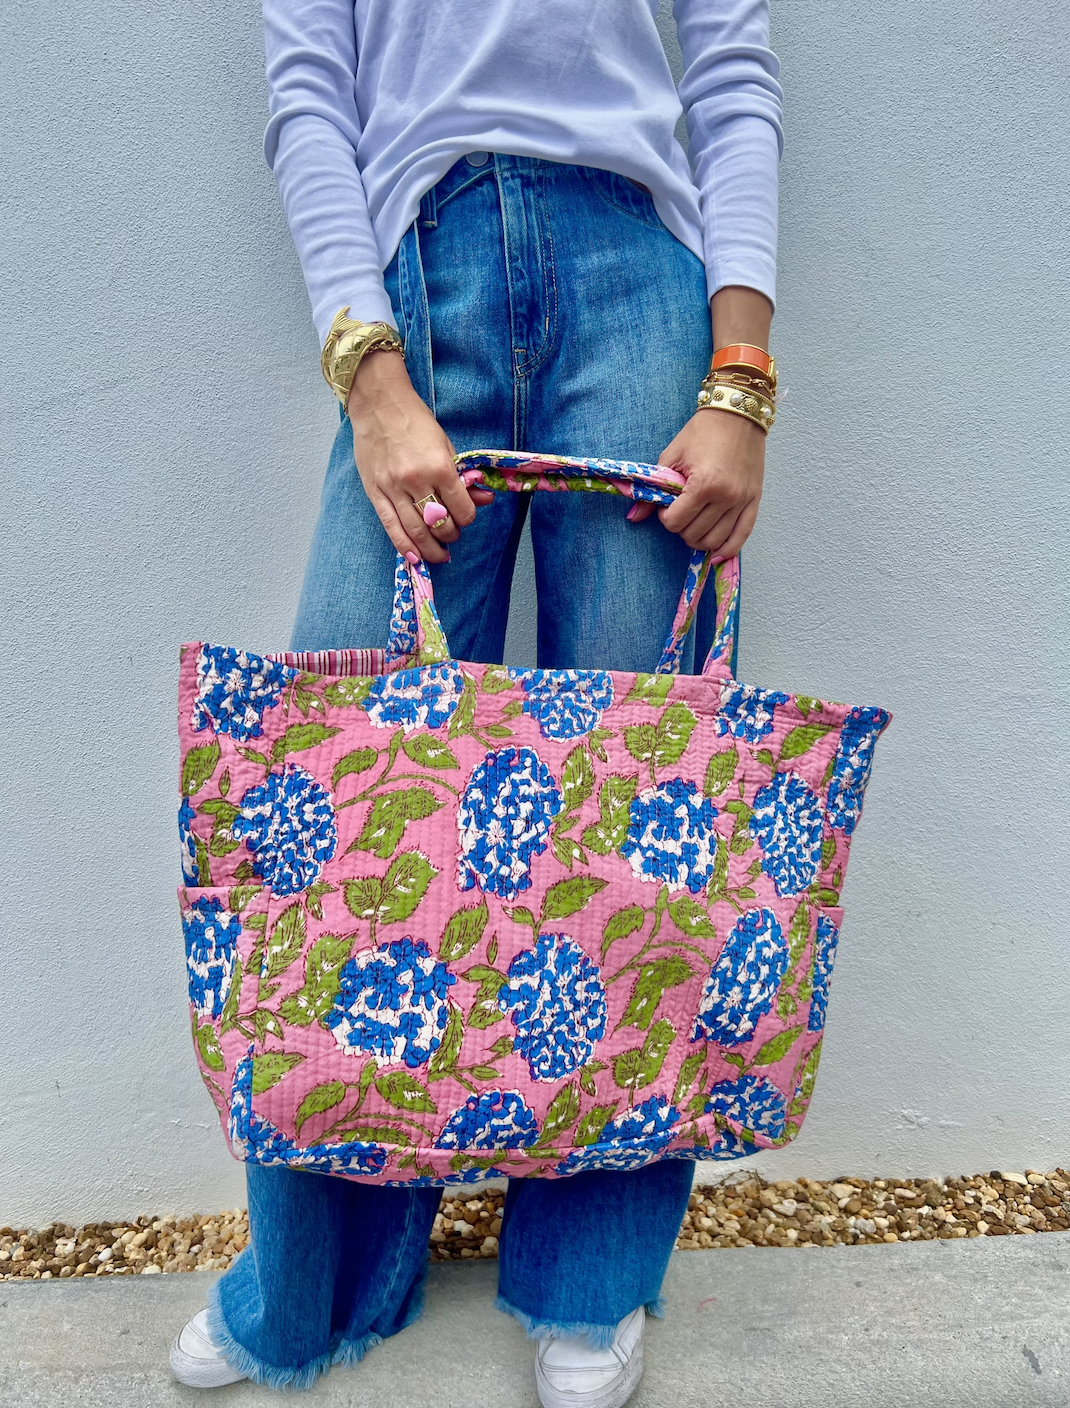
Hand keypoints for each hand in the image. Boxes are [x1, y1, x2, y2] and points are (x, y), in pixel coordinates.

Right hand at [346, 351, 492, 563]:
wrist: (380, 404)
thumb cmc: (416, 422)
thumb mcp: (447, 446)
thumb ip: (462, 476)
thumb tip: (483, 498)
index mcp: (439, 467)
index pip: (461, 509)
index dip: (467, 518)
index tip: (466, 517)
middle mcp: (416, 480)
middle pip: (439, 524)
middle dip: (450, 535)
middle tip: (452, 534)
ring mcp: (393, 488)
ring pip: (416, 531)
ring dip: (431, 548)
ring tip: (439, 554)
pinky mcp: (374, 492)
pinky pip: (391, 527)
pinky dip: (404, 546)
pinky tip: (415, 557)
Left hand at [628, 408, 765, 559]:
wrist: (737, 412)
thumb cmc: (702, 431)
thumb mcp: (671, 457)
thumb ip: (652, 490)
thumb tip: (633, 517)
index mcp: (704, 484)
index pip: (676, 522)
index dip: (665, 517)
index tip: (667, 505)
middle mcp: (726, 497)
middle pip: (694, 534)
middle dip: (681, 528)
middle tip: (679, 512)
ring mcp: (743, 500)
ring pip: (715, 540)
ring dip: (699, 539)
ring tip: (694, 524)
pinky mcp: (755, 500)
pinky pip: (742, 536)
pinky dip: (727, 548)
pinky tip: (716, 552)